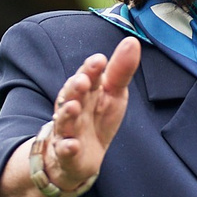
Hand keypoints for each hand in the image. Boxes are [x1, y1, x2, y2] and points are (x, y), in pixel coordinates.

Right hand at [41, 37, 142, 190]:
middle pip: (71, 95)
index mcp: (86, 91)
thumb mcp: (114, 93)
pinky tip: (72, 145)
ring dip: (67, 114)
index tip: (100, 60)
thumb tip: (132, 41)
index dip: (91, 69)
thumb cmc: (97, 118)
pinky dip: (67, 147)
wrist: (82, 155)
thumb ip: (121, 70)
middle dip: (75, 87)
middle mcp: (73, 106)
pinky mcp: (66, 152)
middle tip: (82, 81)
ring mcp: (67, 129)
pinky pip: (65, 149)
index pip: (87, 76)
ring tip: (73, 107)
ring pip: (64, 120)